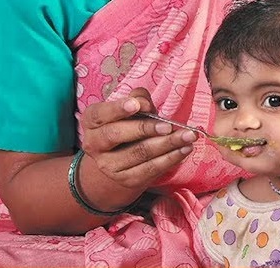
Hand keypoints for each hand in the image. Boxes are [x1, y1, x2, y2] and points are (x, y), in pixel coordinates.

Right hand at [80, 87, 196, 189]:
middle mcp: (94, 144)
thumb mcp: (131, 107)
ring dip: (167, 144)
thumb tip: (145, 104)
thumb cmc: (129, 123)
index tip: (137, 105)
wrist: (123, 158)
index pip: (100, 114)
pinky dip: (170, 159)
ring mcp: (109, 165)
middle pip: (116, 134)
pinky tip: (184, 149)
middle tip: (169, 126)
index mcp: (92, 121)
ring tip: (188, 136)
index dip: (118, 109)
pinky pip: (150, 169)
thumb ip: (138, 99)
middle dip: (145, 129)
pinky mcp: (126, 180)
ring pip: (138, 153)